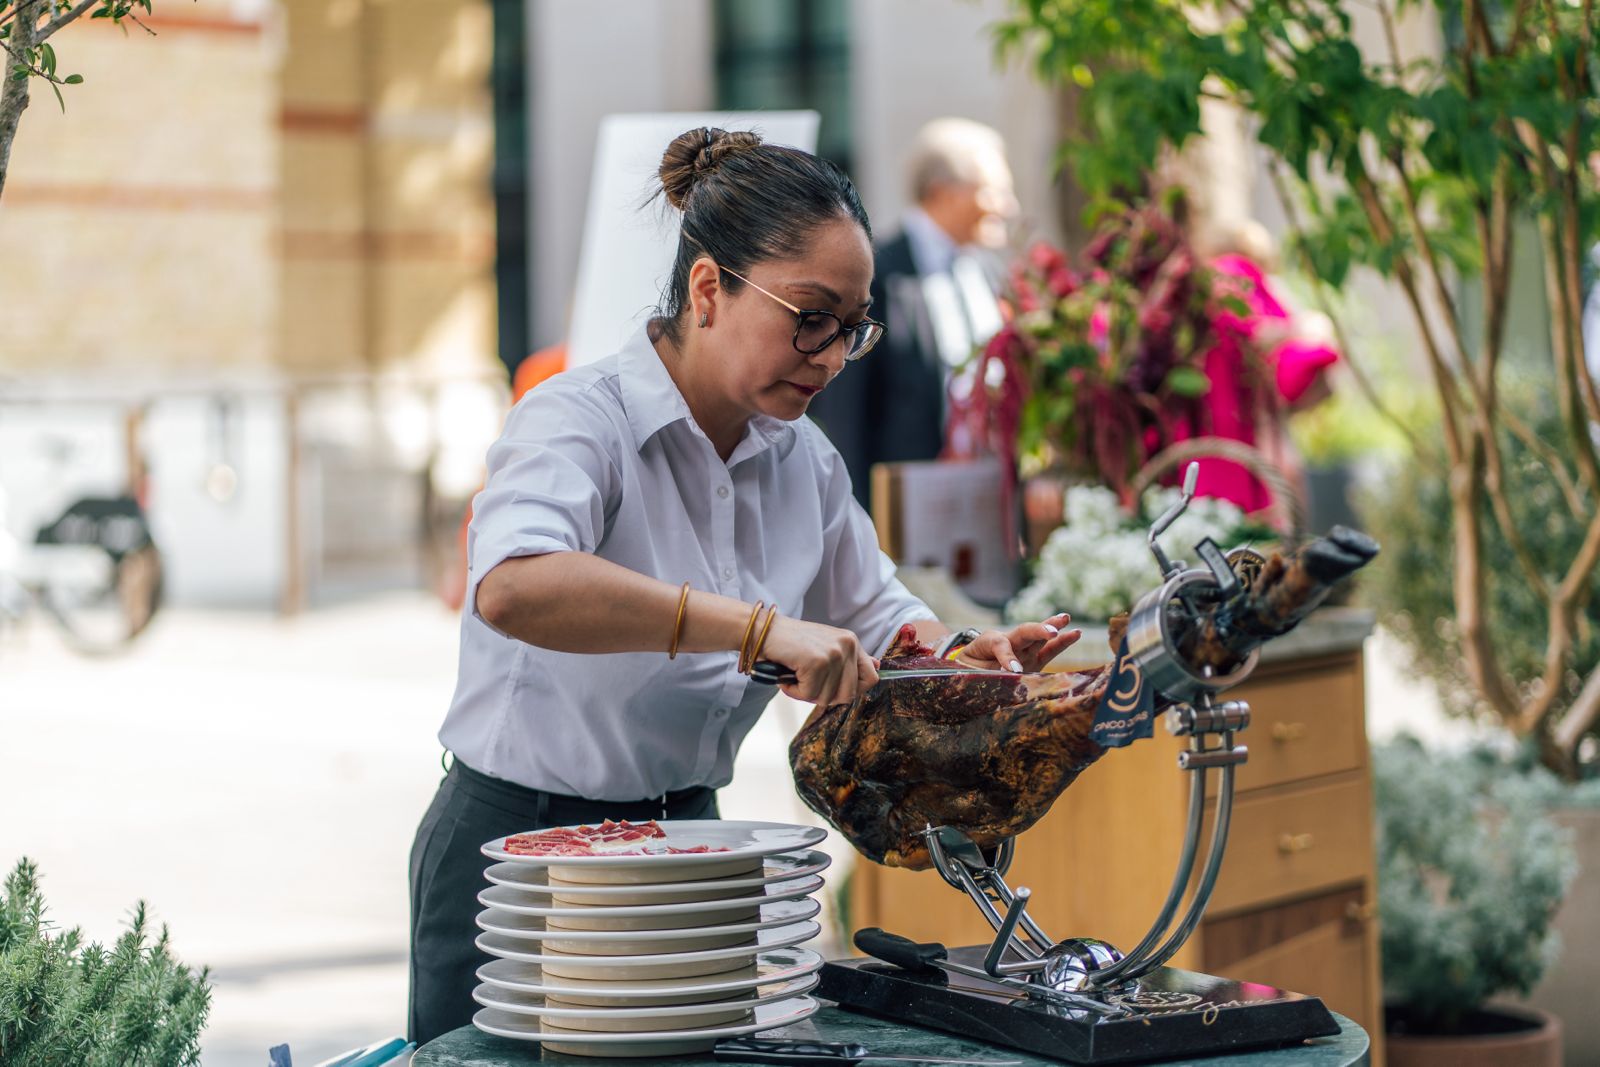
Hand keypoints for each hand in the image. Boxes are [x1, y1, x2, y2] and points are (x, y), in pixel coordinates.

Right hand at [758, 615, 878, 707]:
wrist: (764, 631)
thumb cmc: (791, 643)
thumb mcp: (826, 647)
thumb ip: (850, 659)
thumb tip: (877, 667)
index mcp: (851, 642)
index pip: (871, 677)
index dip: (854, 691)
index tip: (833, 689)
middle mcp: (847, 645)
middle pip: (848, 694)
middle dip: (825, 696)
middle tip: (806, 683)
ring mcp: (833, 653)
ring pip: (827, 697)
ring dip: (805, 693)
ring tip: (794, 675)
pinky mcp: (817, 662)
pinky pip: (809, 694)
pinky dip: (794, 691)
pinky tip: (786, 676)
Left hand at [953, 613, 1080, 673]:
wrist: (968, 667)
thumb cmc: (967, 669)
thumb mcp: (967, 671)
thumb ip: (983, 674)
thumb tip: (1008, 679)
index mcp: (988, 642)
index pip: (1000, 644)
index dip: (1007, 656)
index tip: (1013, 670)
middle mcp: (1009, 642)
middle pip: (1024, 632)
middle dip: (1038, 631)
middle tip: (1051, 631)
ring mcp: (1022, 650)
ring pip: (1038, 636)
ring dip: (1052, 627)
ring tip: (1065, 618)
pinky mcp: (1034, 660)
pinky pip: (1049, 651)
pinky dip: (1062, 643)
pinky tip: (1076, 633)